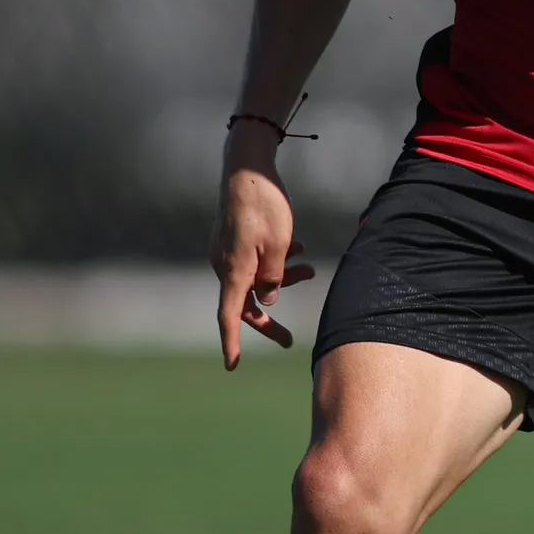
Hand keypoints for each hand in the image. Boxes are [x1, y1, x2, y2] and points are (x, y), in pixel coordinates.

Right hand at [212, 135, 315, 367]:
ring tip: (309, 268)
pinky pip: (252, 262)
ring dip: (281, 280)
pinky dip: (273, 262)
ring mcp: (226, 252)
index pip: (229, 315)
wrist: (247, 168)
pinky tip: (297, 249)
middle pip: (245, 303)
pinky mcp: (233, 240)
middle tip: (289, 339)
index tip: (231, 365)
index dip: (231, 342)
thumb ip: (274, 277)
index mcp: (234, 270)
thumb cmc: (265, 206)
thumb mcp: (279, 245)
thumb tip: (268, 299)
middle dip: (268, 319)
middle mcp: (224, 265)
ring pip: (253, 280)